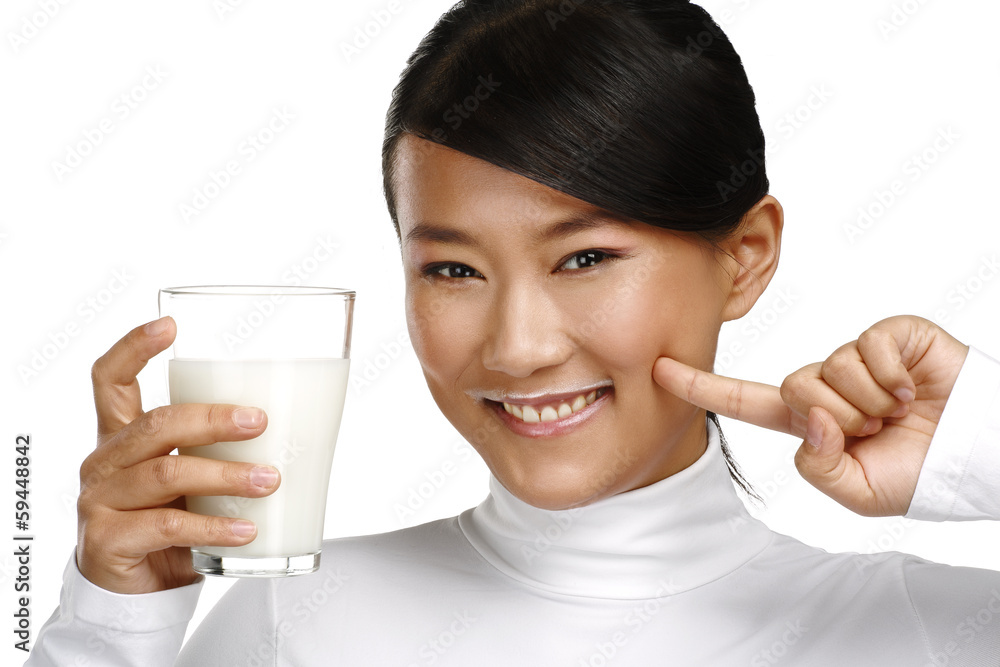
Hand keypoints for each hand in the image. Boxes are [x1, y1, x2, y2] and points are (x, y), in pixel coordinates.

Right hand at [77, 317, 280, 593]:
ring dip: (227, 476)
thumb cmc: (173, 524)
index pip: (110, 379)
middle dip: (213, 419)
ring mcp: (100, 501)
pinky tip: (247, 529)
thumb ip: (220, 451)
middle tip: (260, 422)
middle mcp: (105, 462)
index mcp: (122, 437)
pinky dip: (215, 527)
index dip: (133, 347)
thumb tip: (304, 423)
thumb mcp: (192, 480)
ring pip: (168, 474)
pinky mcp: (107, 541)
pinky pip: (168, 526)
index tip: (171, 324)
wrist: (138, 593)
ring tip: (270, 482)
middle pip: (157, 423)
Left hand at [653, 315, 967, 516]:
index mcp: (809, 422)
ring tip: (898, 412)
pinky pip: (867, 347)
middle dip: (839, 418)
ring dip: (869, 402)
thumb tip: (808, 417)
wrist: (975, 456)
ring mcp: (854, 357)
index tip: (660, 369)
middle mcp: (825, 384)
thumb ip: (815, 467)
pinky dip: (891, 378)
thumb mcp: (855, 492)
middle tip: (877, 430)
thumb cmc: (918, 474)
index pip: (746, 402)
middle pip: (791, 387)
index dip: (703, 388)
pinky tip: (910, 389)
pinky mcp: (886, 334)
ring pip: (828, 368)